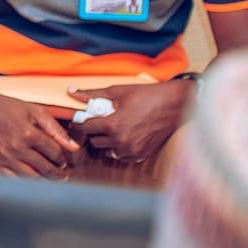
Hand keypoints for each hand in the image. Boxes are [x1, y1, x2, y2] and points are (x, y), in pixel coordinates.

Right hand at [0, 86, 80, 177]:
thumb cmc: (6, 108)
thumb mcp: (34, 111)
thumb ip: (56, 129)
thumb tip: (73, 147)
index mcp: (30, 134)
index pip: (55, 153)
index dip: (62, 158)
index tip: (62, 160)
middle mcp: (17, 148)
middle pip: (45, 168)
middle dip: (57, 173)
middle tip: (61, 175)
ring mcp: (4, 157)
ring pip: (30, 177)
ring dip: (43, 180)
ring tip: (49, 180)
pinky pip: (12, 179)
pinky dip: (23, 182)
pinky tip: (29, 178)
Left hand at [69, 80, 190, 164]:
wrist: (175, 105)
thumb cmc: (148, 96)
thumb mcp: (118, 92)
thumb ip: (92, 94)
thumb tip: (71, 92)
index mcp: (113, 125)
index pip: (85, 128)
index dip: (79, 123)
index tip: (78, 120)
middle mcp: (121, 141)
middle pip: (94, 141)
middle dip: (94, 131)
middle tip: (99, 121)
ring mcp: (132, 150)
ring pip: (107, 150)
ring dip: (106, 141)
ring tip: (113, 128)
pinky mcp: (141, 154)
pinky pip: (121, 156)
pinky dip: (119, 148)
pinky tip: (125, 136)